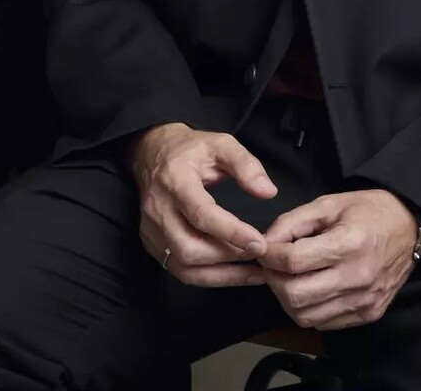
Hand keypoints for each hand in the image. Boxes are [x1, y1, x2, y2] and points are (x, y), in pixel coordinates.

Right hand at [128, 124, 275, 287]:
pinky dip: (210, 277)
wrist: (152, 154)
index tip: (259, 242)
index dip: (231, 232)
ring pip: (184, 266)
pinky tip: (234, 274)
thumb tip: (268, 192)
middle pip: (189, 248)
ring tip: (254, 272)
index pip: (201, 214)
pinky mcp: (153, 244)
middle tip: (259, 253)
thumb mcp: (221, 144)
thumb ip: (246, 165)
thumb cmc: (190, 150)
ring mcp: (152, 230)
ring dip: (222, 274)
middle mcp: (158, 209)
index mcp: (175, 181)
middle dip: (228, 256)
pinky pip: (180, 270)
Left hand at [258, 190, 417, 329]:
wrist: (411, 229)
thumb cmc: (369, 211)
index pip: (293, 261)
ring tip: (290, 279)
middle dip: (274, 281)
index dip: (269, 256)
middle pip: (295, 296)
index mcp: (348, 244)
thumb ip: (292, 222)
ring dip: (289, 300)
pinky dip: (310, 310)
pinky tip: (312, 290)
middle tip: (273, 267)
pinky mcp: (369, 314)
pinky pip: (325, 323)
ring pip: (306, 317)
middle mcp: (357, 277)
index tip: (264, 249)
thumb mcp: (329, 204)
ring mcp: (364, 301)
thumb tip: (262, 244)